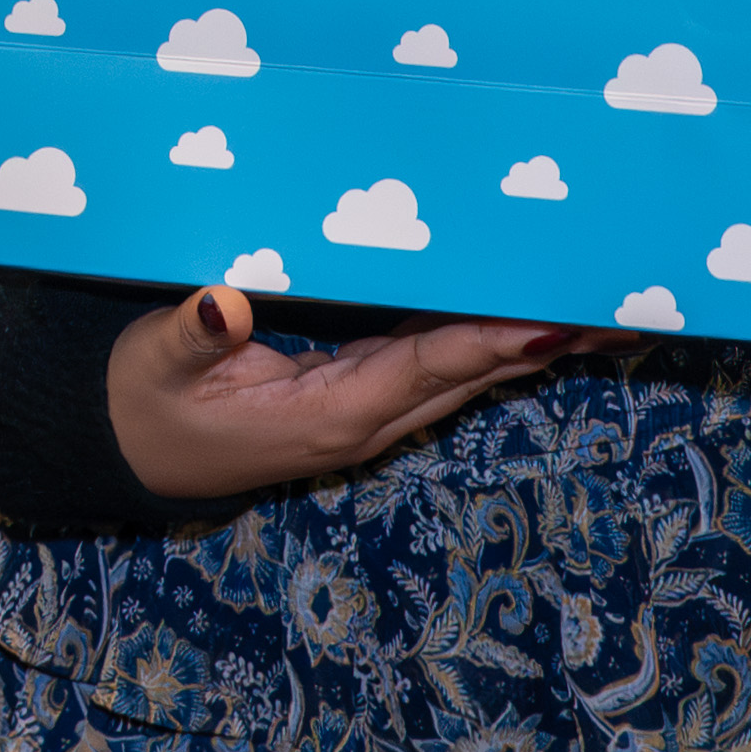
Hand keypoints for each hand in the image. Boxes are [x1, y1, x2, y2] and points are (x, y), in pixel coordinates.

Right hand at [104, 286, 568, 500]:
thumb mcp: (152, 366)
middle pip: (474, 375)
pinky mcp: (361, 394)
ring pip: (470, 373)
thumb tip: (222, 300)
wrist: (125, 451)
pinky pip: (442, 364)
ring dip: (539, 342)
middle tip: (625, 305)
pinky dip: (495, 339)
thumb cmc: (139, 403)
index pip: (423, 367)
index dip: (488, 340)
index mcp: (326, 414)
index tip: (552, 317)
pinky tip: (536, 315)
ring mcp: (369, 411)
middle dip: (550, 341)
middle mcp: (365, 420)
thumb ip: (191, 334)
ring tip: (611, 307)